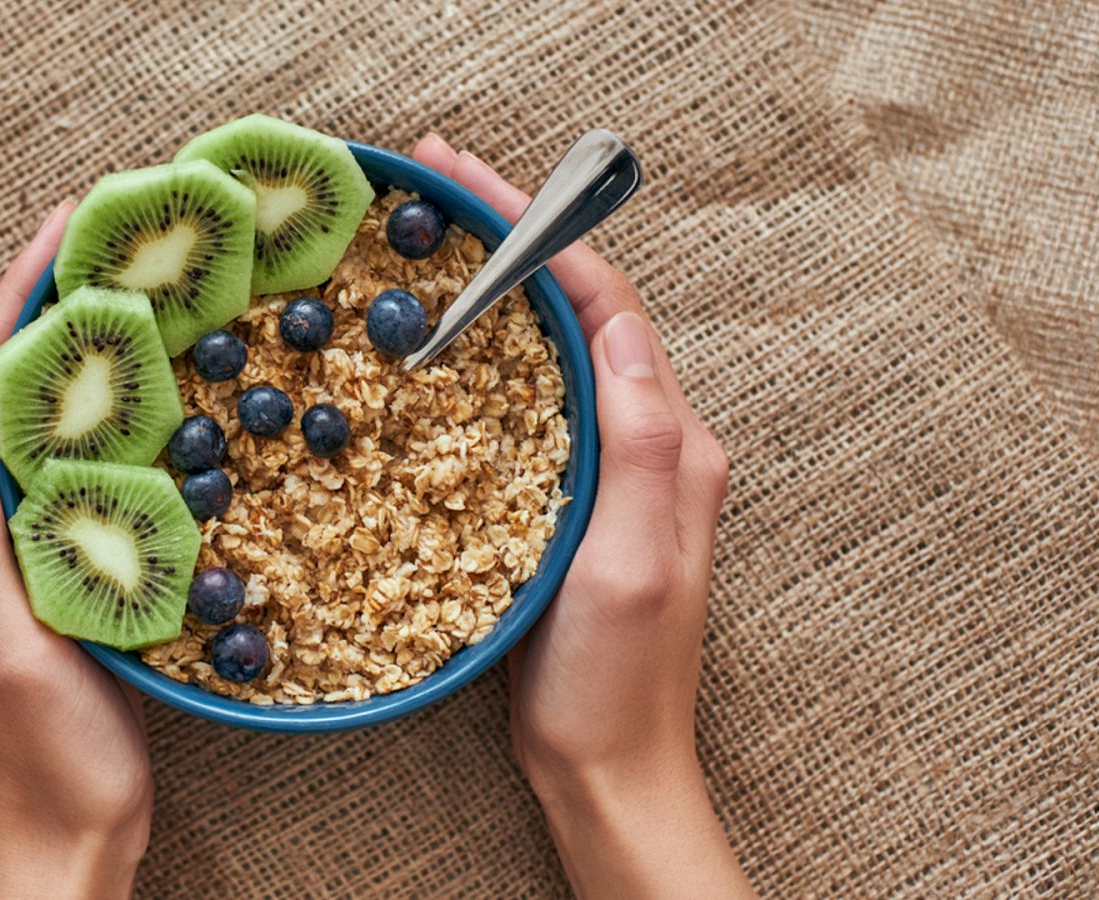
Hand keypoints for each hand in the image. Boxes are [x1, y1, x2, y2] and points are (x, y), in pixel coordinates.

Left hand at [0, 203, 150, 899]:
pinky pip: (62, 473)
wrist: (68, 836)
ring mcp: (4, 556)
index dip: (7, 308)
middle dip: (34, 310)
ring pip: (27, 429)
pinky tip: (134, 398)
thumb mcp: (9, 647)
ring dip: (63, 354)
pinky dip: (91, 417)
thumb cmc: (45, 757)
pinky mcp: (47, 575)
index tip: (59, 234)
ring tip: (117, 292)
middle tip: (95, 239)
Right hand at [413, 135, 750, 897]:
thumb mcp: (631, 562)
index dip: (540, 234)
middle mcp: (647, 443)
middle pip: (578, 311)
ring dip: (496, 285)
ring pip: (551, 349)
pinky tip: (438, 344)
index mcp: (669, 444)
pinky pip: (528, 402)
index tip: (469, 183)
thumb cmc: (615, 680)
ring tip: (429, 239)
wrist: (605, 768)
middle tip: (434, 184)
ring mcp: (605, 471)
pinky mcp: (566, 501)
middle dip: (512, 236)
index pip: (605, 308)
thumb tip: (626, 330)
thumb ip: (639, 444)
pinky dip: (485, 353)